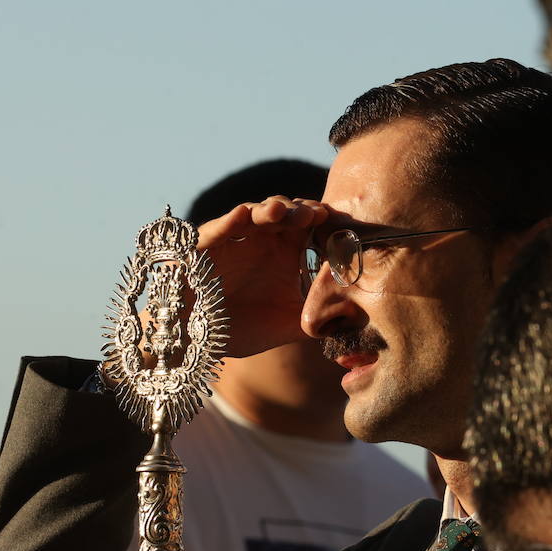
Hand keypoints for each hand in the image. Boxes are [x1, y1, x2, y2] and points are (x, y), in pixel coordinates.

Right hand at [195, 197, 328, 358]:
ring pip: (254, 214)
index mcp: (284, 252)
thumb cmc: (241, 329)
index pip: (308, 228)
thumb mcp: (286, 326)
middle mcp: (261, 239)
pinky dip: (230, 221)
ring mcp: (233, 238)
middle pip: (285, 215)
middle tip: (316, 213)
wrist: (196, 340)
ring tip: (285, 212)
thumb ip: (318, 321)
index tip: (338, 224)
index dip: (322, 223)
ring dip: (270, 210)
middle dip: (301, 211)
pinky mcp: (203, 245)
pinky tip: (244, 215)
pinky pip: (217, 229)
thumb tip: (354, 323)